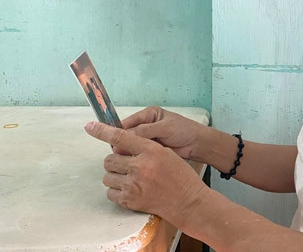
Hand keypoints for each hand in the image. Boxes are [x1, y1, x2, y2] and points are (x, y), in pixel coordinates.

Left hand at [84, 121, 209, 223]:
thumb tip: (122, 146)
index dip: (102, 131)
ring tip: (129, 178)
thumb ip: (144, 148)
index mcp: (151, 151)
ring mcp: (134, 185)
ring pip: (107, 176)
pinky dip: (117, 190)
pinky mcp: (130, 201)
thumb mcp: (166, 153)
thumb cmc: (180, 176)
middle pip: (110, 159)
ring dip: (115, 176)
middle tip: (126, 165)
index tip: (90, 126)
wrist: (187, 201)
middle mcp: (140, 166)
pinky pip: (110, 193)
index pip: (121, 137)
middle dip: (115, 161)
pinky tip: (130, 189)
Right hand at [120, 106, 206, 160]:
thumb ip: (145, 131)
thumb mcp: (164, 128)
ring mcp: (148, 138)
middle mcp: (145, 125)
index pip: (127, 122)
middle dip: (123, 144)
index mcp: (148, 114)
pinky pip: (138, 153)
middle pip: (127, 135)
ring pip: (131, 146)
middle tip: (120, 153)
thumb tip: (125, 136)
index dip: (119, 132)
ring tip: (127, 159)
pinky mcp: (150, 150)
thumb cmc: (185, 131)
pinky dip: (136, 157)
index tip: (113, 142)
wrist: (197, 144)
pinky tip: (134, 162)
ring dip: (129, 152)